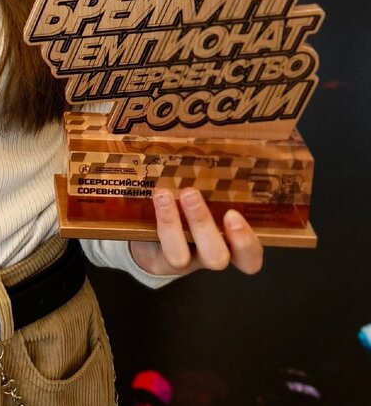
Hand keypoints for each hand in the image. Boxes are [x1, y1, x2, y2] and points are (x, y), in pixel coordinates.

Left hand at [130, 188, 263, 276]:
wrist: (155, 237)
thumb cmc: (194, 207)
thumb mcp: (211, 196)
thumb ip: (217, 183)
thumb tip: (216, 145)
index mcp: (230, 243)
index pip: (250, 256)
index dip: (246, 243)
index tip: (233, 215)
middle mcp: (209, 255)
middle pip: (217, 257)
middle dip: (203, 225)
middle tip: (191, 194)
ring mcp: (183, 261)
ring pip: (181, 257)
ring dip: (171, 222)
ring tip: (164, 194)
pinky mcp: (160, 261)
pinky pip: (157, 249)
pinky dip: (157, 222)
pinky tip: (156, 198)